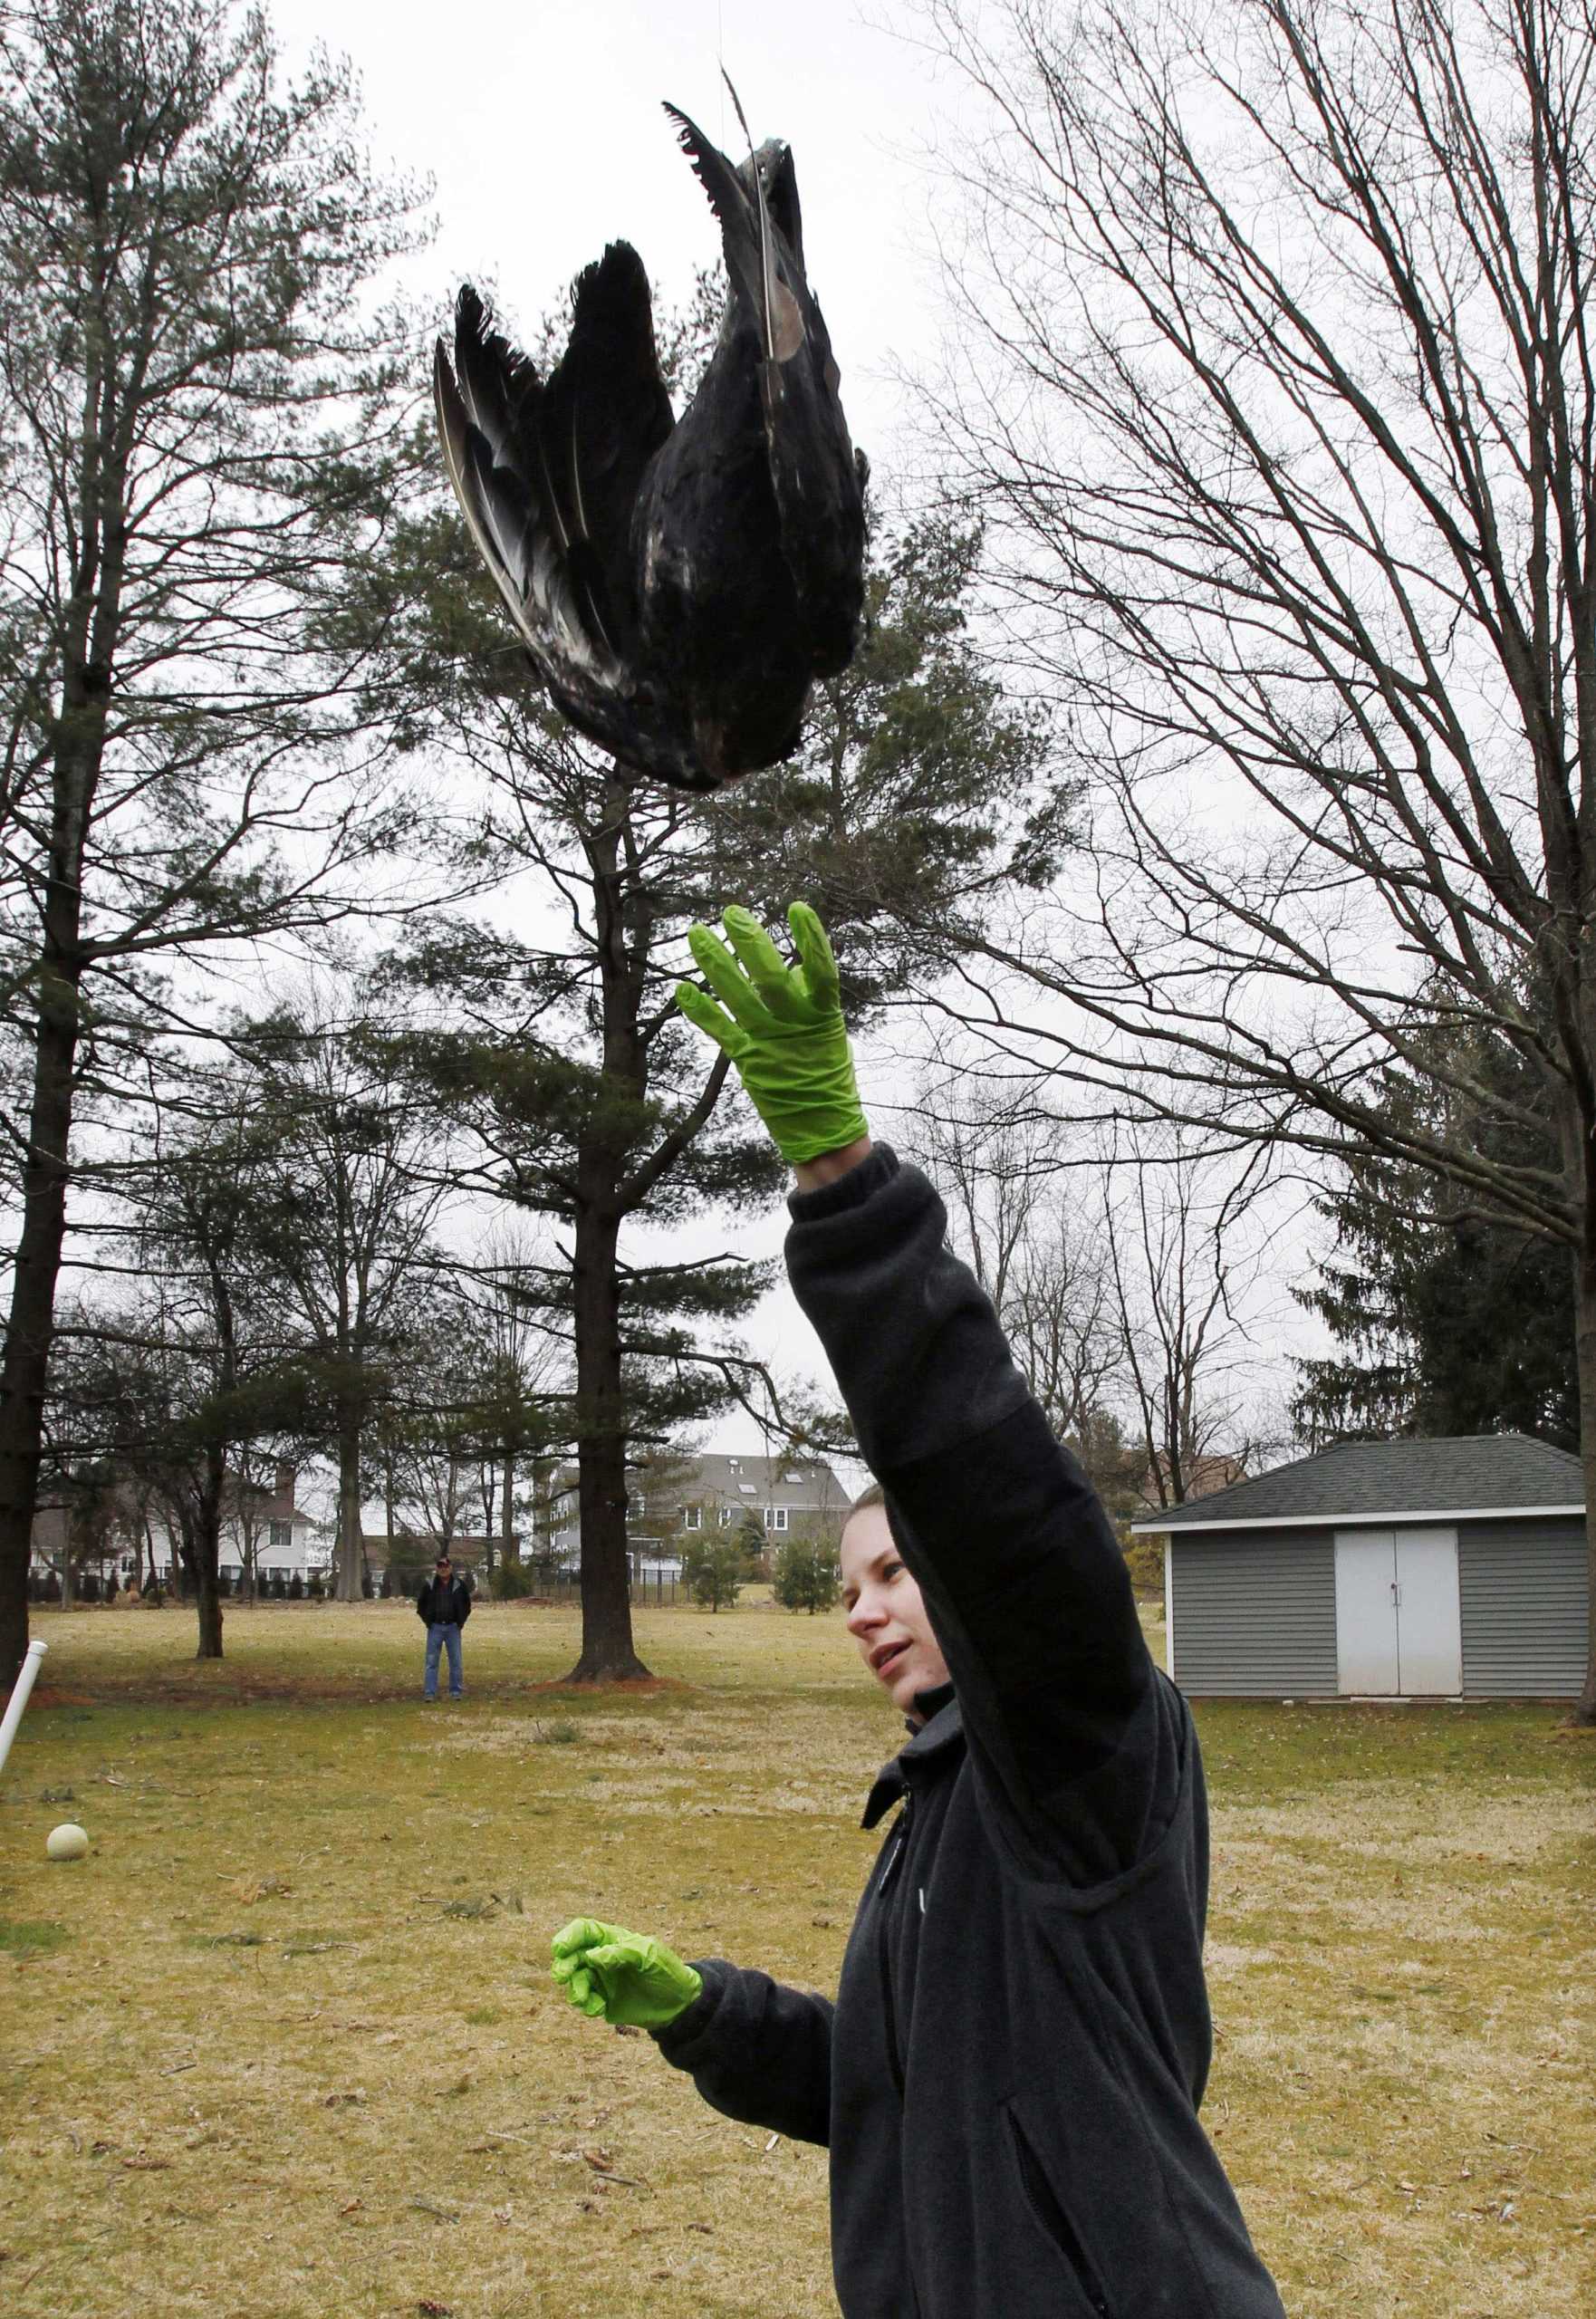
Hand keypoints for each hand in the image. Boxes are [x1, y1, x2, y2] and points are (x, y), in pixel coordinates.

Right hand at [550, 1917, 702, 2028]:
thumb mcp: (649, 1956)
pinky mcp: (603, 2001)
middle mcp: (601, 1958)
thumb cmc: (666, 1970)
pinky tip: (600, 2008)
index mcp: (612, 1940)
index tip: (560, 1949)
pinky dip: (587, 2006)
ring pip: (575, 1982)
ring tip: (583, 1999)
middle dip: (563, 1966)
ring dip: (574, 1989)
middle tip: (561, 1977)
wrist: (678, 2003)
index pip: (584, 1931)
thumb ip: (621, 1953)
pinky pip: (586, 2003)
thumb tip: (591, 1955)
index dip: (568, 1937)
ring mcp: (601, 1980)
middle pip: (572, 1957)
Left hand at [675, 903, 867, 1165]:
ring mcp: (768, 1042)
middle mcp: (794, 1026)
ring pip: (737, 997)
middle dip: (750, 943)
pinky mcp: (747, 1060)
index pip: (822, 971)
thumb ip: (809, 998)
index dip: (812, 940)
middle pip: (770, 978)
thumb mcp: (830, 1031)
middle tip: (731, 912)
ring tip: (697, 933)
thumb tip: (791, 965)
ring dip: (715, 963)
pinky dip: (701, 1010)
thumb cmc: (827, 1070)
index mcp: (824, 1016)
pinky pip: (721, 1030)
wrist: (823, 1127)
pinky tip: (682, 990)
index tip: (798, 908)